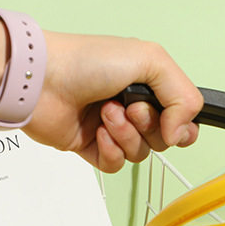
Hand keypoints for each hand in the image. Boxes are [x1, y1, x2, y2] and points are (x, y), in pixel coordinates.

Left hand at [24, 31, 202, 171]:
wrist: (40, 79)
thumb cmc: (86, 61)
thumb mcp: (150, 59)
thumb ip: (184, 95)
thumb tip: (181, 133)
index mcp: (149, 85)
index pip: (184, 119)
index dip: (182, 125)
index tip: (168, 118)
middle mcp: (134, 106)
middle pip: (164, 140)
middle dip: (148, 125)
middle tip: (128, 106)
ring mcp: (114, 128)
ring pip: (141, 154)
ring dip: (126, 135)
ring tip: (105, 113)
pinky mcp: (94, 148)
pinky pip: (117, 165)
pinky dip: (110, 151)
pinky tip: (97, 133)